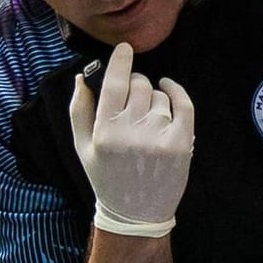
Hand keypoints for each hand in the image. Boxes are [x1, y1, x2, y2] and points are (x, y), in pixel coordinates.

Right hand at [69, 42, 193, 237]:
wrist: (136, 214)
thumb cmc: (107, 177)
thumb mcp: (83, 147)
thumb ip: (79, 111)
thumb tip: (81, 77)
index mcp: (104, 132)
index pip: (112, 84)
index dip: (120, 61)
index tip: (125, 49)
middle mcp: (130, 133)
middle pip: (138, 85)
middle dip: (136, 83)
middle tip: (133, 94)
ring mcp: (158, 138)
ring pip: (159, 96)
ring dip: (153, 98)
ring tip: (147, 118)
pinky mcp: (181, 144)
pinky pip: (183, 104)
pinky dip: (177, 92)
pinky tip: (169, 89)